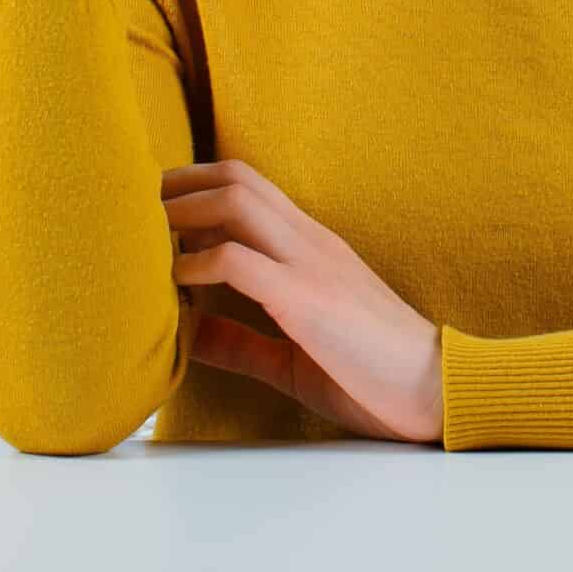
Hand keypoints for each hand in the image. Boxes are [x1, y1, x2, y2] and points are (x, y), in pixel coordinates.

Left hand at [162, 160, 444, 444]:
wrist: (440, 393)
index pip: (249, 187)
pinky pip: (240, 261)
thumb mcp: (294, 358)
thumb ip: (242, 341)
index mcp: (313, 249)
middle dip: (178, 184)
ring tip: (145, 236)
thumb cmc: (374, 379)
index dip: (195, 187)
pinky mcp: (310, 299)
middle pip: (237, 177)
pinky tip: (175, 283)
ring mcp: (313, 265)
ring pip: (236, 201)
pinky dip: (198, 263)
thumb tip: (187, 334)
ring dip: (182, 211)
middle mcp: (312, 243)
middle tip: (132, 207)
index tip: (153, 211)